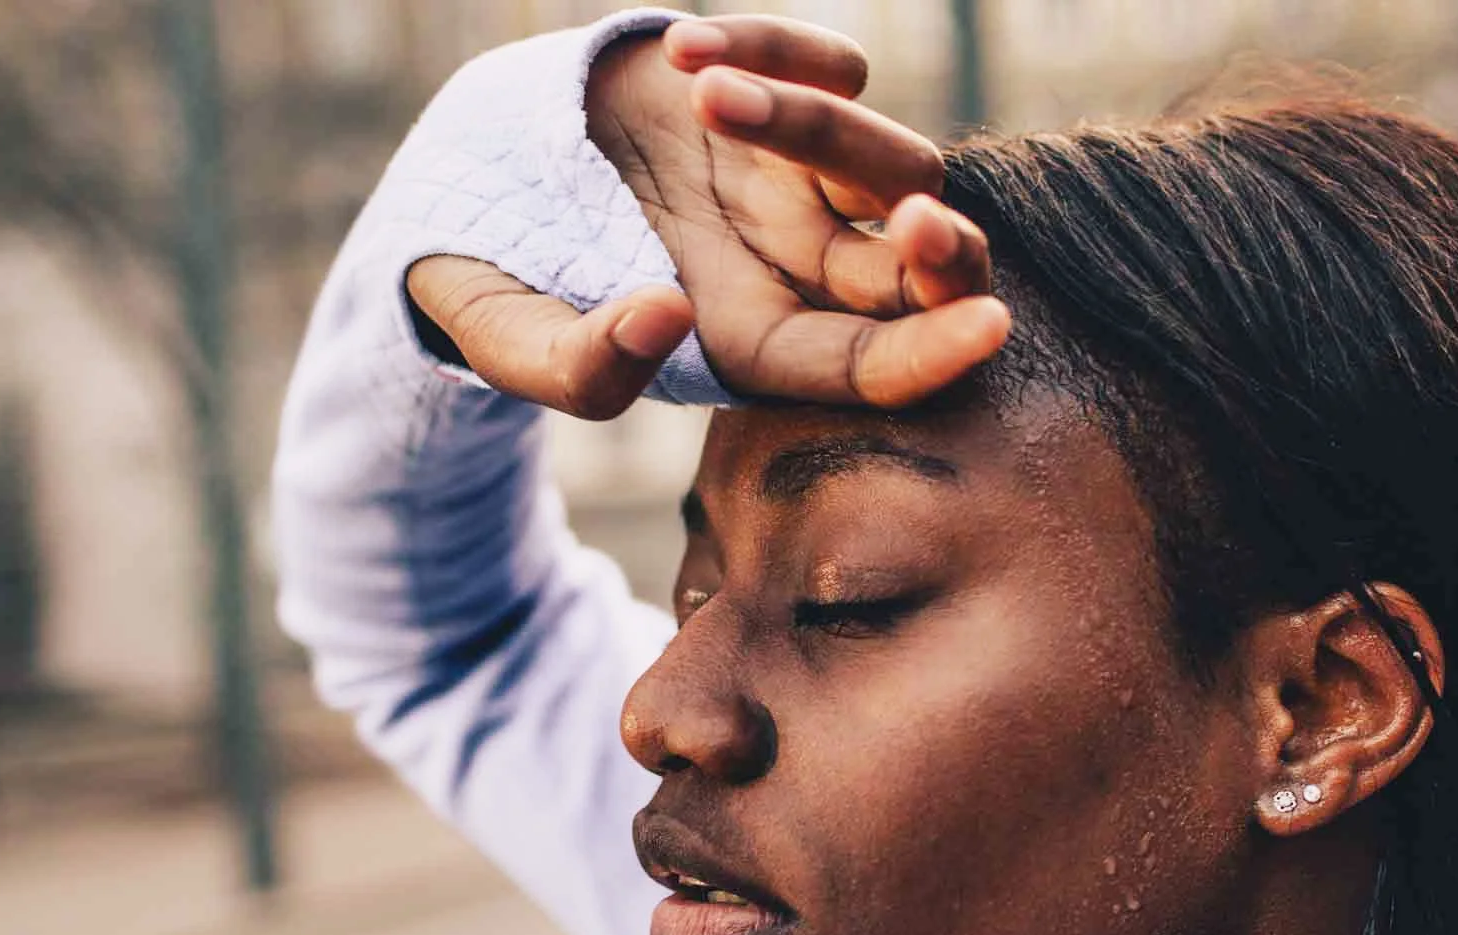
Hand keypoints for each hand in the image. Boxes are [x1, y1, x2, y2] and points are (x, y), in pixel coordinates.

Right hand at [407, 15, 1007, 420]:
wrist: (470, 163)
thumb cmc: (494, 280)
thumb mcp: (509, 340)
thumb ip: (578, 362)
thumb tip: (663, 318)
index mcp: (753, 343)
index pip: (871, 363)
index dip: (935, 353)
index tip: (987, 325)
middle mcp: (796, 264)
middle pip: (916, 267)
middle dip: (941, 253)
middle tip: (919, 224)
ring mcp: (796, 174)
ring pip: (884, 157)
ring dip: (813, 123)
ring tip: (702, 93)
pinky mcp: (778, 91)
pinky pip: (834, 67)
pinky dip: (776, 48)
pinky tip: (676, 50)